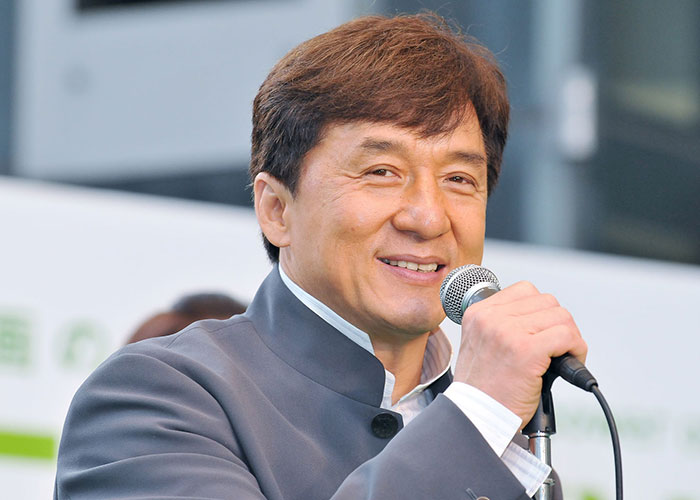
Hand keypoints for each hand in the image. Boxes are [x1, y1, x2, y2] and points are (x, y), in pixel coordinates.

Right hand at [452, 281, 587, 427]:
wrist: (476, 417)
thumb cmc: (483, 389)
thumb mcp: (481, 344)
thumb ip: (502, 325)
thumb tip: (542, 319)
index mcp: (478, 313)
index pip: (525, 291)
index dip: (542, 312)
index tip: (543, 332)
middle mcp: (490, 318)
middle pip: (546, 302)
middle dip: (558, 324)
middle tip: (557, 348)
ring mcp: (508, 332)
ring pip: (560, 316)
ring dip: (570, 337)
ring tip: (562, 357)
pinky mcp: (526, 350)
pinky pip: (567, 336)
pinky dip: (576, 350)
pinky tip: (568, 364)